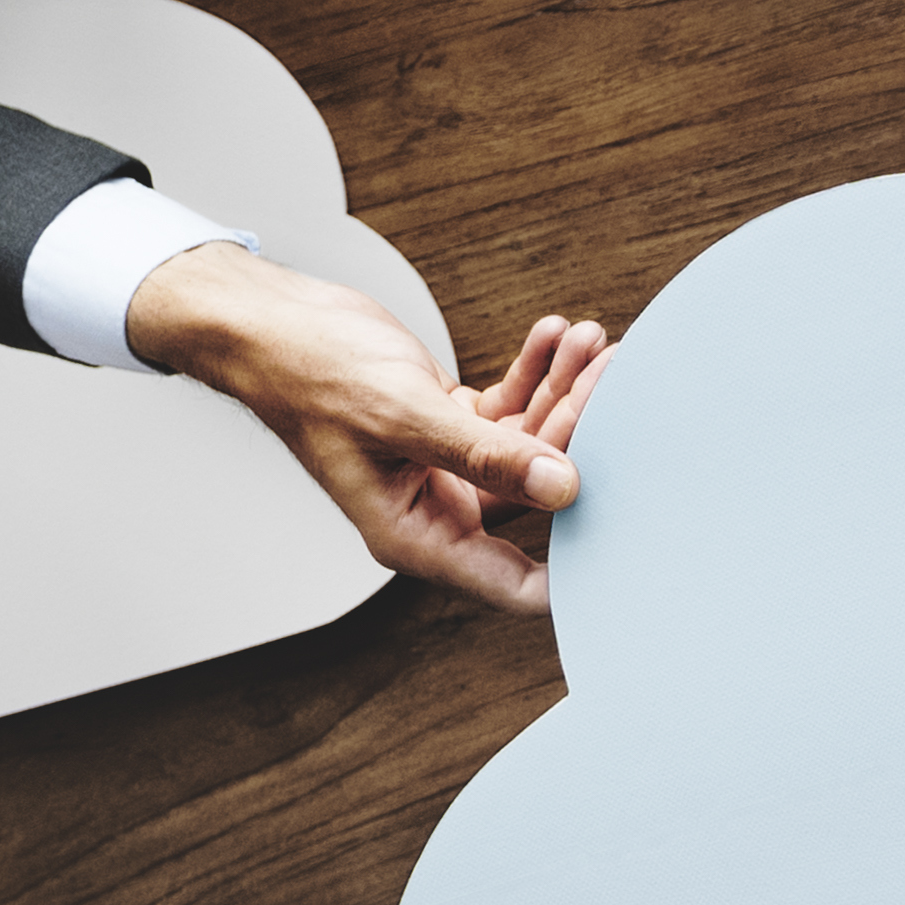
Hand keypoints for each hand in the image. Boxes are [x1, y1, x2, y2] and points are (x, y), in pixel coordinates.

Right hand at [126, 244, 609, 616]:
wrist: (271, 323)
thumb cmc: (309, 373)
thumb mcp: (405, 415)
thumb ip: (487, 454)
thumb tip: (562, 487)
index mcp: (415, 534)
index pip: (516, 582)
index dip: (577, 566)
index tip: (633, 527)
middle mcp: (435, 510)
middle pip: (538, 497)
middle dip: (581, 439)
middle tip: (616, 384)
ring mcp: (444, 468)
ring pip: (531, 445)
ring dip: (565, 392)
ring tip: (591, 344)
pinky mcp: (448, 427)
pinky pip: (511, 410)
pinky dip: (536, 374)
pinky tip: (558, 337)